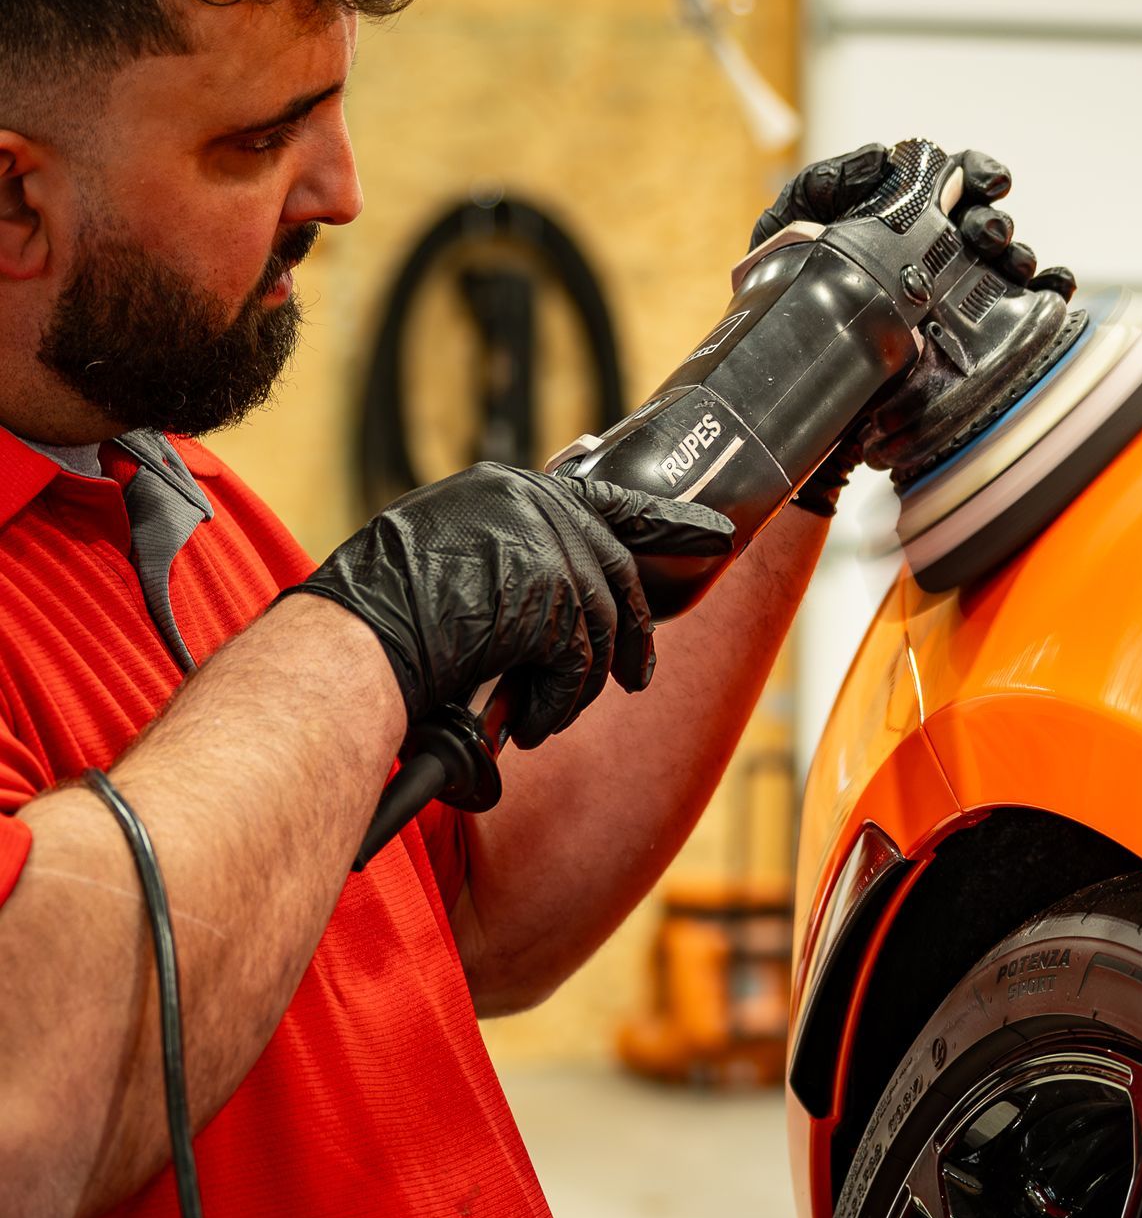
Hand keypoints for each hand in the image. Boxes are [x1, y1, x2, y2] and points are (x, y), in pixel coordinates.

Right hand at [294, 463, 730, 747]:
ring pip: (601, 627)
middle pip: (614, 572)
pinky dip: (560, 704)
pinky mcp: (550, 596)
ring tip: (551, 719)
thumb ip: (502, 562)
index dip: (669, 523)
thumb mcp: (441, 561)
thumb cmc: (373, 619)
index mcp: (505, 490)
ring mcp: (544, 547)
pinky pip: (580, 665)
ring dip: (581, 685)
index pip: (606, 501)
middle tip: (640, 675)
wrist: (348, 646)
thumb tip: (550, 602)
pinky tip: (532, 726)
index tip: (716, 537)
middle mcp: (531, 505)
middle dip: (632, 633)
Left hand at [752, 142, 1074, 303]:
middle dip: (995, 223)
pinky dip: (1047, 294)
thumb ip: (833, 179)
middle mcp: (941, 243)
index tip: (990, 183)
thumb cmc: (790, 266)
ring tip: (1016, 265)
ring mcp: (954, 286)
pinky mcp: (963, 330)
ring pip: (1007, 262)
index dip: (981, 173)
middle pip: (987, 220)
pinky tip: (1054, 292)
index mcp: (910, 207)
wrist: (783, 339)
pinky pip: (1018, 309)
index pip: (959, 178)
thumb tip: (881, 156)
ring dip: (1021, 257)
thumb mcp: (798, 213)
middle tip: (989, 236)